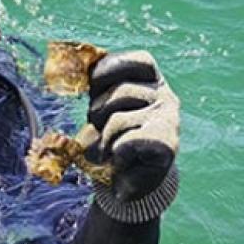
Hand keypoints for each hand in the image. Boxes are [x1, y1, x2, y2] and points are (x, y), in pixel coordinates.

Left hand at [85, 50, 179, 202]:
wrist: (128, 182)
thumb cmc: (111, 138)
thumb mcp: (102, 105)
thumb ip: (97, 85)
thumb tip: (74, 64)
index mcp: (153, 83)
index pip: (141, 61)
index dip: (112, 69)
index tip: (92, 86)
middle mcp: (166, 98)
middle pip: (121, 91)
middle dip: (99, 112)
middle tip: (101, 130)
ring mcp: (169, 121)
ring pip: (118, 119)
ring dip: (104, 138)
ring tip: (109, 149)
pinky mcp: (167, 146)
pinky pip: (126, 143)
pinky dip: (115, 154)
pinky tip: (121, 161)